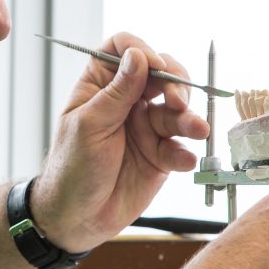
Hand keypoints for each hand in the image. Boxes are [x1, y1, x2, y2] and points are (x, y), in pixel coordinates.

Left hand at [30, 32, 208, 252]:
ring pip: (177, 110)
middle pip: (160, 75)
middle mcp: (127, 101)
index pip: (123, 50)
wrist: (77, 218)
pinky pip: (180, 146)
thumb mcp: (89, 126)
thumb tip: (137, 55)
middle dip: (175, 84)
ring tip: (197, 130)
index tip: (155, 66)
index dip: (142, 51)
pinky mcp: (161, 155)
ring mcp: (146, 127)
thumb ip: (117, 92)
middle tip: (177, 102)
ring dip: (189, 118)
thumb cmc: (71, 168)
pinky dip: (185, 152)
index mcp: (101, 86)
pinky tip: (182, 161)